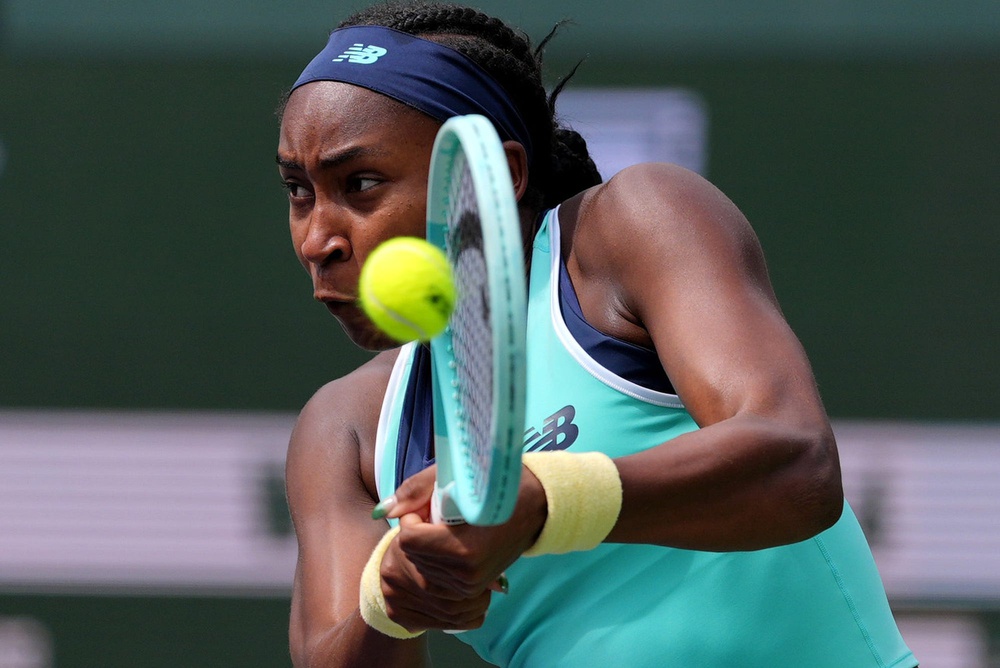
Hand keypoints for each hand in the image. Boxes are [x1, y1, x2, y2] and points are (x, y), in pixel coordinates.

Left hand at [374, 465, 546, 630]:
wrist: (536, 506)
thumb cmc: (497, 484)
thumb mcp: (456, 476)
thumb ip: (416, 492)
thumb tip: (384, 511)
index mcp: (463, 547)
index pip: (409, 540)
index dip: (412, 519)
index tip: (427, 508)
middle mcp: (466, 573)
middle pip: (411, 557)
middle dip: (415, 535)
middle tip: (437, 518)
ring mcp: (470, 586)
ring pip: (418, 573)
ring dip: (423, 552)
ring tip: (445, 532)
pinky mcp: (473, 592)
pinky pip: (433, 586)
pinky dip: (432, 568)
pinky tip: (447, 549)